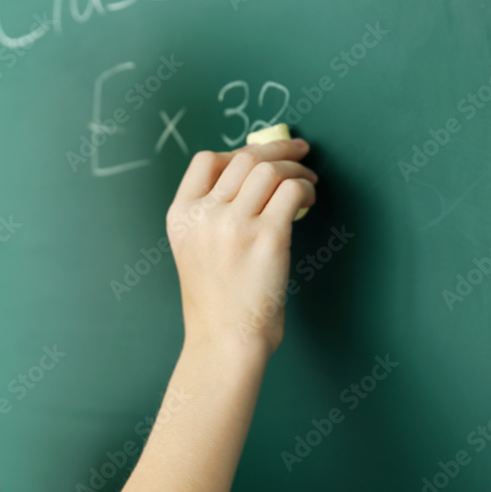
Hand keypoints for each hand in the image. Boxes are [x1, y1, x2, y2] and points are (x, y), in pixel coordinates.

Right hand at [166, 139, 316, 357]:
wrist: (224, 342)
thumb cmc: (216, 304)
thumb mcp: (194, 251)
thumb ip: (212, 216)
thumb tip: (255, 178)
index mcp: (181, 217)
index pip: (206, 161)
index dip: (238, 152)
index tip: (260, 156)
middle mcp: (204, 216)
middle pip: (244, 158)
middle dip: (275, 149)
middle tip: (298, 153)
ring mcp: (234, 225)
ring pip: (269, 169)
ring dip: (295, 168)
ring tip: (308, 182)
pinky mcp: (267, 238)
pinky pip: (291, 192)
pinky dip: (305, 189)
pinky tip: (309, 201)